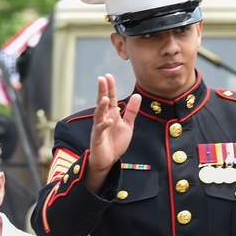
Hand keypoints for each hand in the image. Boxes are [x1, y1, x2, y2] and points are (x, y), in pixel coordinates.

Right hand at [87, 74, 141, 189]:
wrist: (108, 160)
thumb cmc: (116, 143)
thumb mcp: (127, 125)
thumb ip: (131, 111)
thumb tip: (137, 95)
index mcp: (111, 114)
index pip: (111, 98)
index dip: (110, 87)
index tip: (108, 76)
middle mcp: (103, 118)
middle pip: (102, 102)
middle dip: (102, 91)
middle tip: (102, 79)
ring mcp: (99, 127)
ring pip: (99, 114)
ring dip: (101, 106)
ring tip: (105, 98)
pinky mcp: (97, 138)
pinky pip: (100, 129)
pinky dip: (104, 124)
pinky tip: (109, 120)